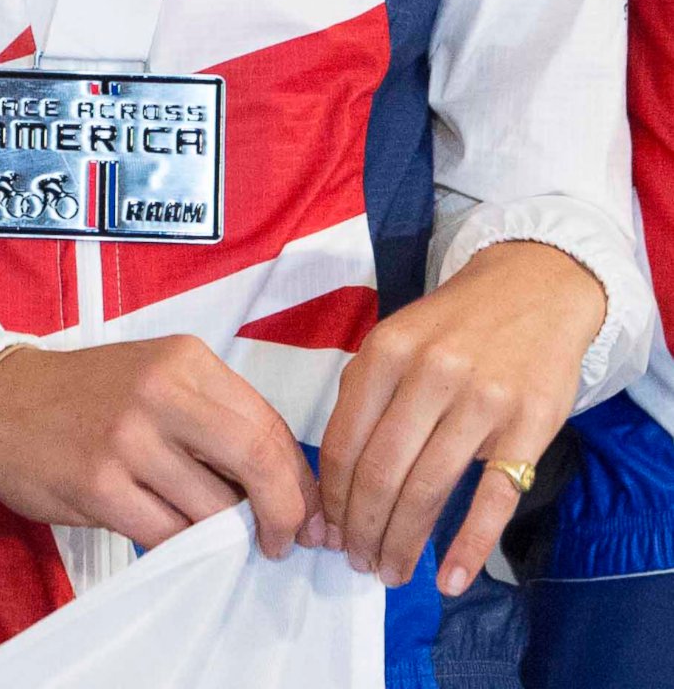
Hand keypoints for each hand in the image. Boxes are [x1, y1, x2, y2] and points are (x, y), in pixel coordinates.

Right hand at [0, 336, 321, 558]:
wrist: (0, 401)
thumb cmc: (90, 396)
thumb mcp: (158, 378)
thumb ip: (218, 419)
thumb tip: (288, 485)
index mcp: (183, 357)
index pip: (268, 423)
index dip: (299, 479)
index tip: (308, 513)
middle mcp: (159, 389)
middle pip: (256, 458)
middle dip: (285, 512)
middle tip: (285, 541)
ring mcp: (127, 437)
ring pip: (215, 508)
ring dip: (229, 535)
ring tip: (215, 533)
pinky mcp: (99, 485)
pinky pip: (170, 535)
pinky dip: (184, 546)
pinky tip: (173, 533)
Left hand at [317, 242, 605, 596]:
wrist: (536, 288)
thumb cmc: (455, 325)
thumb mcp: (398, 337)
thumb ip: (366, 393)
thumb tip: (337, 476)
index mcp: (387, 351)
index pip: (345, 442)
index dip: (333, 499)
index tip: (331, 532)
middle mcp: (430, 374)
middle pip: (381, 473)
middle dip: (363, 529)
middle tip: (359, 563)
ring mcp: (482, 400)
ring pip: (428, 490)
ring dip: (403, 543)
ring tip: (392, 572)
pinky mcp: (529, 426)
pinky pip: (492, 500)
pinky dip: (468, 548)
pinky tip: (450, 580)